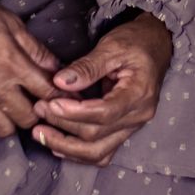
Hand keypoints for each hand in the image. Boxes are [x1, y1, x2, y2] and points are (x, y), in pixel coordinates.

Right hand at [0, 0, 60, 136]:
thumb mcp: (10, 22)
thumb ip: (35, 48)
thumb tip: (56, 67)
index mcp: (12, 64)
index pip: (47, 93)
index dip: (59, 97)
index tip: (62, 96)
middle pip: (27, 118)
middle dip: (37, 112)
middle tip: (36, 100)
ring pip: (3, 130)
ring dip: (12, 120)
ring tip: (13, 105)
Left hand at [30, 12, 172, 165]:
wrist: (155, 45)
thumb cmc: (135, 42)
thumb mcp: (112, 46)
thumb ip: (86, 66)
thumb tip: (59, 82)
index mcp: (139, 94)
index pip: (104, 113)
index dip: (74, 112)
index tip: (50, 102)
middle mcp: (138, 116)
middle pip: (97, 136)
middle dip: (63, 127)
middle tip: (39, 110)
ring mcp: (131, 126)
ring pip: (98, 152)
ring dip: (67, 147)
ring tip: (41, 132)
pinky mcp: (123, 130)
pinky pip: (101, 151)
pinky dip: (78, 152)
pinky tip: (57, 144)